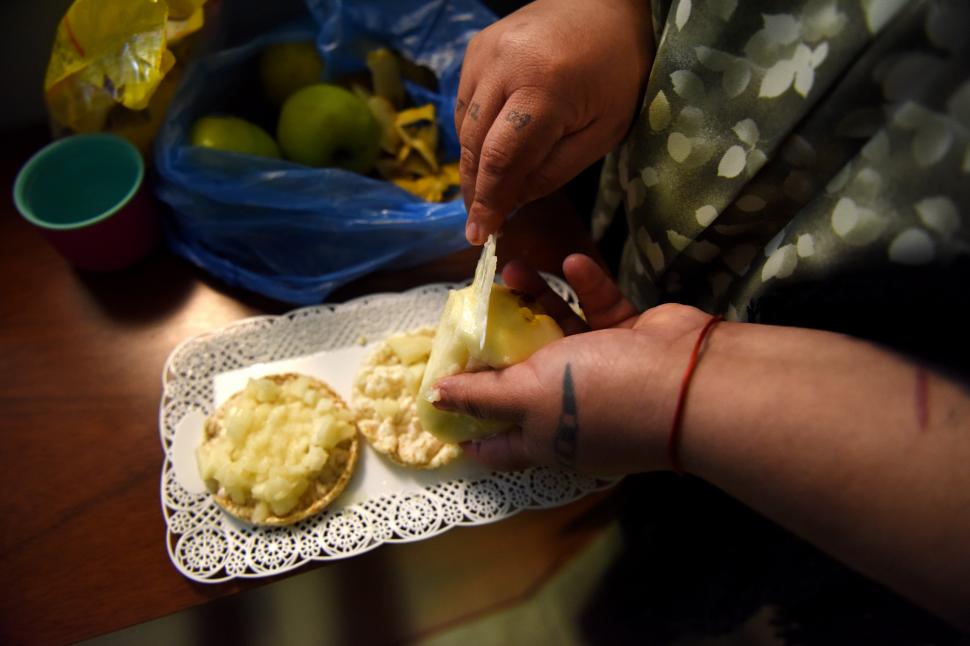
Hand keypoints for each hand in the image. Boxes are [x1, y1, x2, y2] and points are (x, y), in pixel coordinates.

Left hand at [432, 255, 711, 473]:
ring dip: (536, 301)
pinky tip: (572, 262)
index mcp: (543, 436)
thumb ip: (481, 394)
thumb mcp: (527, 394)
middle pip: (521, 376)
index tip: (438, 401)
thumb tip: (435, 400)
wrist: (686, 377)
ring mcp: (601, 372)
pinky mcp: (628, 339)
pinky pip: (599, 310)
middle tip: (474, 310)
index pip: (497, 442)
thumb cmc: (598, 394)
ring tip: (512, 269)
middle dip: (496, 343)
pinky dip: (587, 288)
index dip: (466, 427)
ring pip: (558, 333)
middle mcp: (568, 408)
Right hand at [456, 0, 652, 243]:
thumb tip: (512, 201)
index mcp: (543, 88)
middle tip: (477, 223)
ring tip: (482, 193)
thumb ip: (554, 170)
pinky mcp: (478, 46)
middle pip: (474, 144)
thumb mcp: (602, 131)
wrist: (610, 5)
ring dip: (470, 164)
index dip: (488, 202)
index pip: (500, 160)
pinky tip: (486, 150)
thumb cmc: (619, 71)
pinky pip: (464, 100)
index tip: (480, 235)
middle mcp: (503, 66)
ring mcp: (485, 52)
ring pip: (463, 124)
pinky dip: (471, 132)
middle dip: (473, 190)